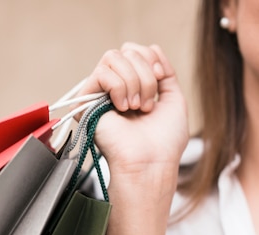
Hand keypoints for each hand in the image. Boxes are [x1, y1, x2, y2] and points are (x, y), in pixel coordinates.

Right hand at [79, 43, 188, 186]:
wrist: (151, 162)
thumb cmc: (164, 141)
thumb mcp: (173, 99)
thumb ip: (164, 72)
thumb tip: (153, 47)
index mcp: (134, 88)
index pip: (135, 51)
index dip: (150, 59)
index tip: (161, 80)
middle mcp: (115, 89)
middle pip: (126, 51)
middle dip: (145, 74)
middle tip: (147, 105)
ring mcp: (100, 95)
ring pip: (113, 58)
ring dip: (134, 81)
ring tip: (136, 107)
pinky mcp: (85, 102)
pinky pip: (102, 73)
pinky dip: (118, 87)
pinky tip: (122, 108)